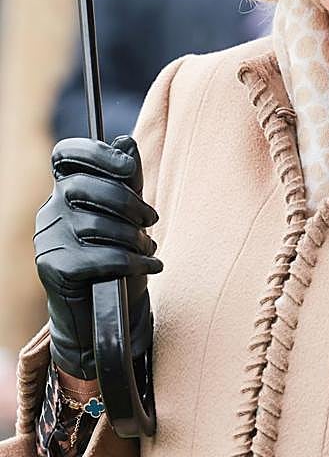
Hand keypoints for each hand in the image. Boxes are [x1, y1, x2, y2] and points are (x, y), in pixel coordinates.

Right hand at [34, 136, 161, 379]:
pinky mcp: (53, 269)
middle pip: (86, 187)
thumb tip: (127, 142)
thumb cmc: (116, 259)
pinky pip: (98, 257)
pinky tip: (150, 267)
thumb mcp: (128, 215)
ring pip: (94, 224)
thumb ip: (127, 180)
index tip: (128, 168)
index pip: (66, 155)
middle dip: (129, 203)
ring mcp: (48, 240)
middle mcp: (50, 211)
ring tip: (150, 250)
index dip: (96, 153)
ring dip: (134, 238)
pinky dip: (131, 262)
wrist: (102, 315)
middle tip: (152, 221)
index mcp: (65, 190)